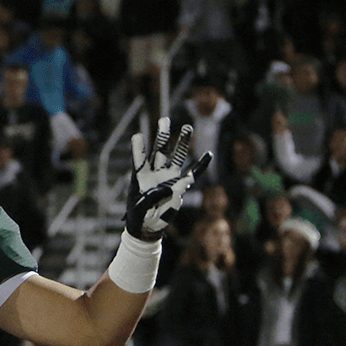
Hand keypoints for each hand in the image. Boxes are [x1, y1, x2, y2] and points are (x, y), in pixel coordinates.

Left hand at [125, 119, 210, 240]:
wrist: (148, 225)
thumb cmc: (138, 215)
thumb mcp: (140, 208)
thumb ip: (151, 198)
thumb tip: (170, 188)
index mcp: (140, 176)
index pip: (139, 159)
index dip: (139, 148)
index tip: (137, 136)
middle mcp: (155, 173)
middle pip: (159, 150)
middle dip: (162, 135)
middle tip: (164, 119)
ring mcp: (168, 177)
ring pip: (176, 156)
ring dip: (182, 143)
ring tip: (187, 127)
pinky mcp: (179, 186)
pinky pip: (192, 174)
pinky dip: (200, 166)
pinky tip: (208, 155)